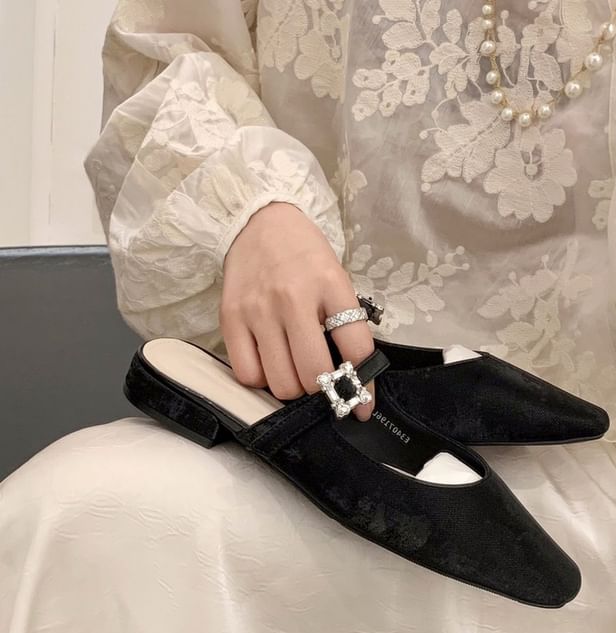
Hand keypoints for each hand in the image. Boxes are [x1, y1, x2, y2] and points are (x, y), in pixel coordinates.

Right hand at [221, 201, 374, 419]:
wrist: (259, 221)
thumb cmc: (304, 254)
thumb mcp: (336, 278)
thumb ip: (343, 321)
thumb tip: (349, 375)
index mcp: (330, 285)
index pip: (356, 349)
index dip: (363, 386)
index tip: (362, 406)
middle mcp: (293, 299)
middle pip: (313, 375)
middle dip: (323, 390)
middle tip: (323, 384)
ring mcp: (258, 310)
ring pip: (280, 382)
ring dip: (293, 388)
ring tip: (295, 372)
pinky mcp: (230, 318)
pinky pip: (247, 374)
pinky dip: (262, 380)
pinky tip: (269, 364)